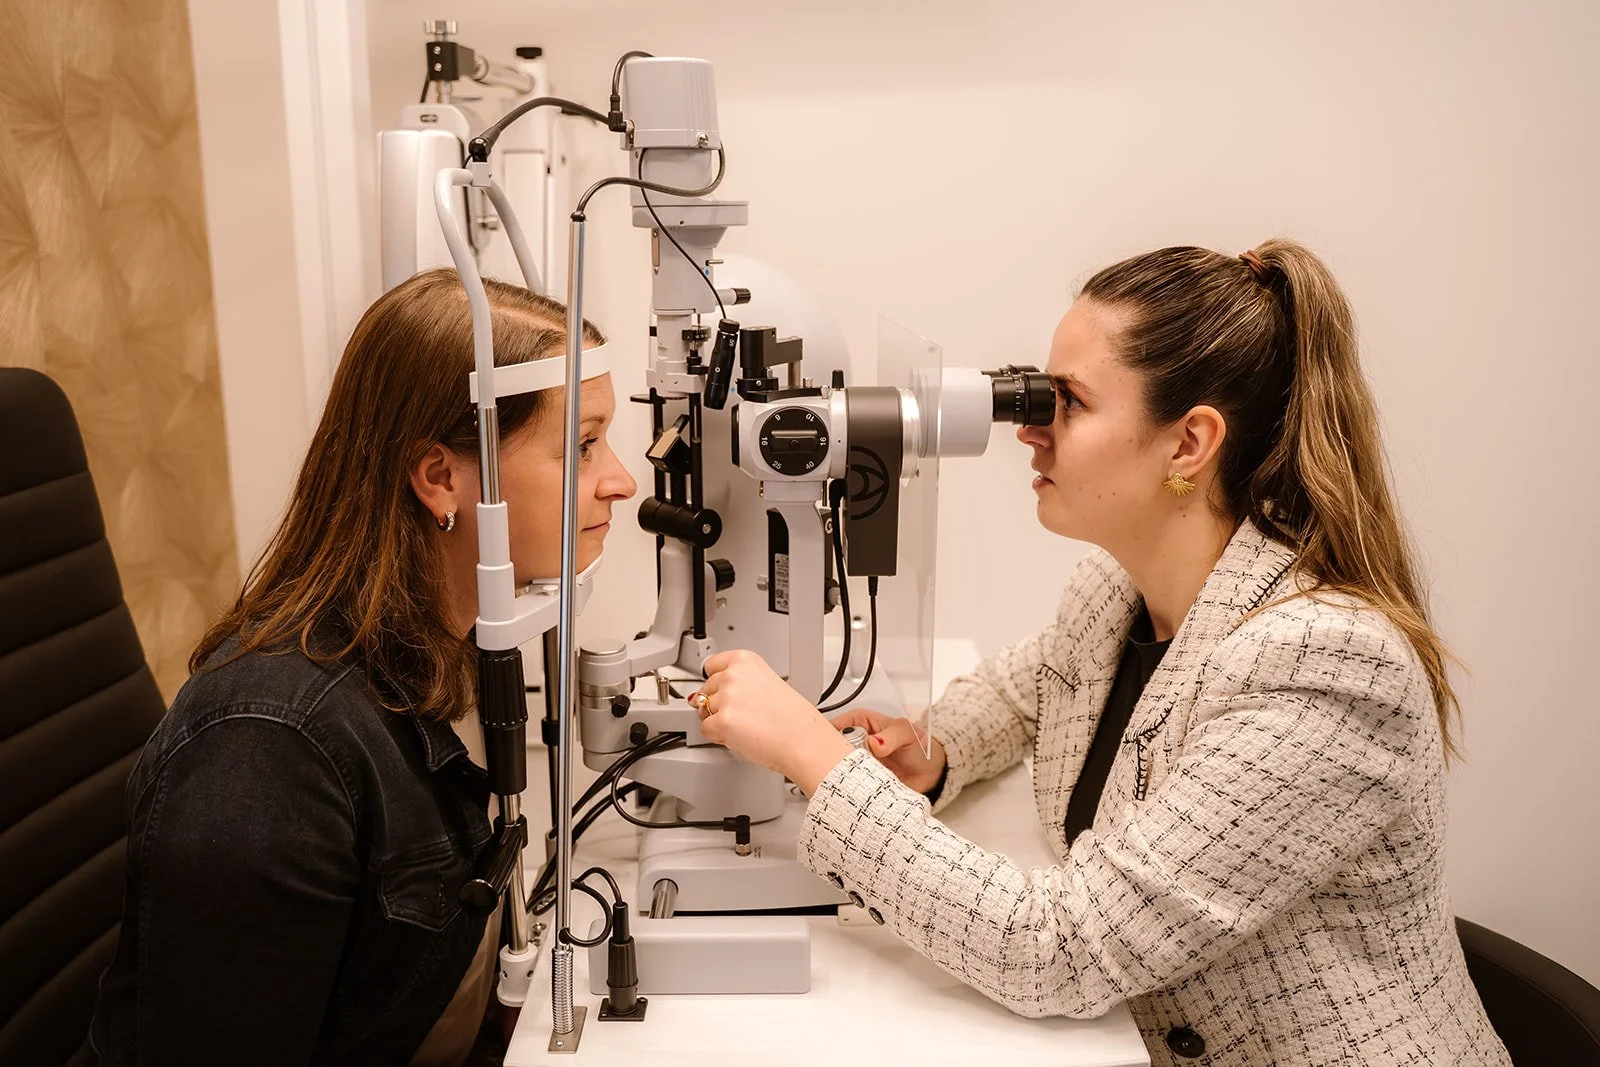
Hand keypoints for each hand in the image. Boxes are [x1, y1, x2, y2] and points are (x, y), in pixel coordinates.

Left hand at [693, 650, 852, 794]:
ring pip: (705, 711)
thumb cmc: (792, 718)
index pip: (711, 666)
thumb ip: (736, 683)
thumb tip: (701, 697)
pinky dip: (718, 737)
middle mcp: (734, 675)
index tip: (725, 690)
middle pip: (706, 689)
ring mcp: (727, 697)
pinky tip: (741, 736)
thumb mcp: (766, 684)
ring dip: (719, 721)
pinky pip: (706, 730)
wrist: (803, 740)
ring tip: (747, 725)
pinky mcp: (722, 721)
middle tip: (746, 714)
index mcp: (745, 660)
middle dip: (719, 704)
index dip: (717, 683)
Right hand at [830, 708, 945, 794]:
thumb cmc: (915, 747)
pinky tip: (856, 788)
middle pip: (829, 748)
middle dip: (833, 757)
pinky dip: (848, 787)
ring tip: (854, 777)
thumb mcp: (907, 733)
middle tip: (845, 765)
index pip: (835, 724)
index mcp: (859, 722)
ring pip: (834, 767)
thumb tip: (874, 743)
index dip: (829, 734)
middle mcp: (852, 741)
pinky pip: (845, 784)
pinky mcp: (856, 780)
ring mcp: (852, 762)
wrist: (926, 774)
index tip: (833, 745)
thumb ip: (892, 736)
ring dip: (841, 774)